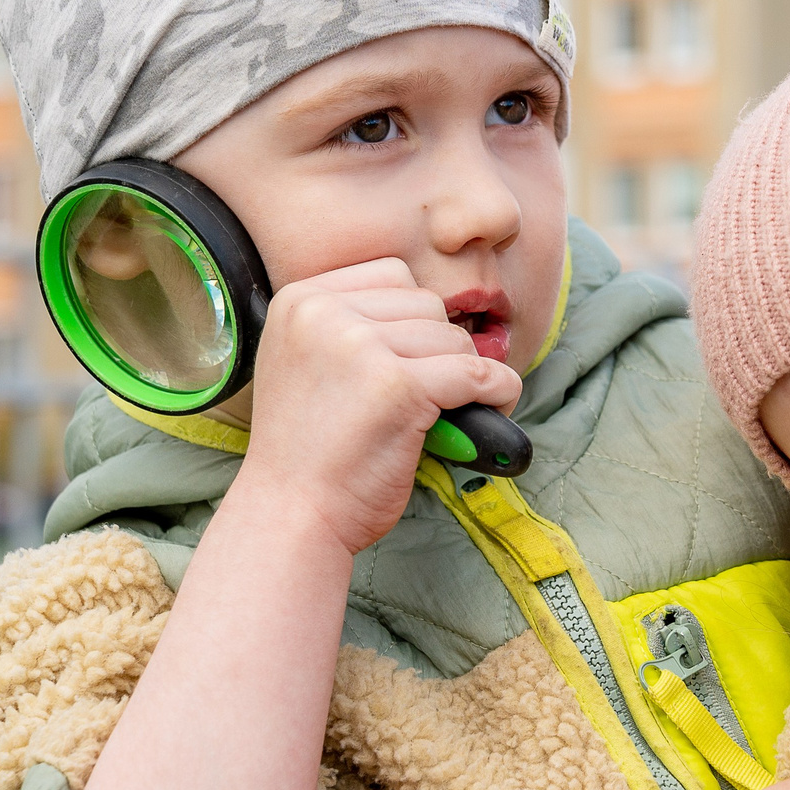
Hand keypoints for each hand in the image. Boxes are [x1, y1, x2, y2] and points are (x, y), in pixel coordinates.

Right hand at [233, 259, 523, 555]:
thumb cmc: (309, 450)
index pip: (392, 274)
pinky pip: (478, 373)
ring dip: (463, 374)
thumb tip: (434, 312)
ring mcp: (361, 346)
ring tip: (440, 411)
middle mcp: (325, 313)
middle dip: (438, 348)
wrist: (291, 516)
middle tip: (425, 393)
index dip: (413, 319)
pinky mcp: (399, 386)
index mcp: (300, 300)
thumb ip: (351, 326)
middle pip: (427, 303)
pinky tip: (494, 407)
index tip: (408, 359)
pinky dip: (498, 391)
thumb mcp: (307, 361)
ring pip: (454, 337)